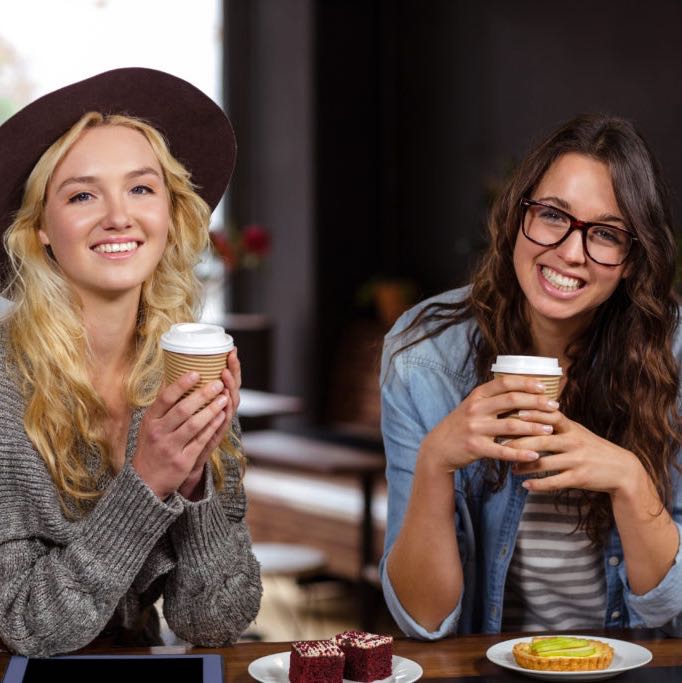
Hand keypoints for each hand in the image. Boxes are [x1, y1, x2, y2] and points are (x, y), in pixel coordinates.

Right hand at [132, 363, 235, 499]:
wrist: (146, 481)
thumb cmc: (152, 446)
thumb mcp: (150, 425)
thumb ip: (162, 405)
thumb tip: (173, 376)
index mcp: (150, 420)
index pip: (165, 398)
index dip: (181, 384)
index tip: (196, 373)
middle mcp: (158, 433)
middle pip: (183, 409)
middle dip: (203, 395)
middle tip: (218, 383)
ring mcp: (170, 447)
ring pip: (194, 424)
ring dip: (212, 409)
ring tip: (224, 397)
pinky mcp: (183, 460)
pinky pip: (201, 440)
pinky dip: (213, 426)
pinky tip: (222, 416)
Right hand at [419, 375, 559, 472]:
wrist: (438, 448)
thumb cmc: (461, 425)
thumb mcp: (472, 406)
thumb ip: (492, 399)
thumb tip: (522, 392)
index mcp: (477, 395)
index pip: (505, 382)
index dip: (526, 383)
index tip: (544, 387)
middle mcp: (476, 408)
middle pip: (512, 400)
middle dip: (537, 403)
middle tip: (555, 407)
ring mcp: (475, 428)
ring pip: (511, 425)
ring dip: (534, 427)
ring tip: (550, 430)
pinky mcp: (475, 447)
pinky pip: (502, 451)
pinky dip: (520, 453)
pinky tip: (534, 455)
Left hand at [508, 411, 643, 495]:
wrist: (621, 469)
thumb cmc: (591, 447)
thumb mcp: (576, 431)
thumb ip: (555, 423)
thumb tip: (524, 411)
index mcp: (571, 428)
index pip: (550, 417)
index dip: (532, 415)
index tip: (513, 414)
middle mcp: (574, 442)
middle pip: (541, 441)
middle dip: (519, 444)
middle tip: (501, 446)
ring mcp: (576, 460)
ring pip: (544, 463)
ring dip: (524, 466)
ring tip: (511, 469)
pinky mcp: (579, 478)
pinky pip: (554, 482)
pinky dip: (537, 484)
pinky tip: (525, 485)